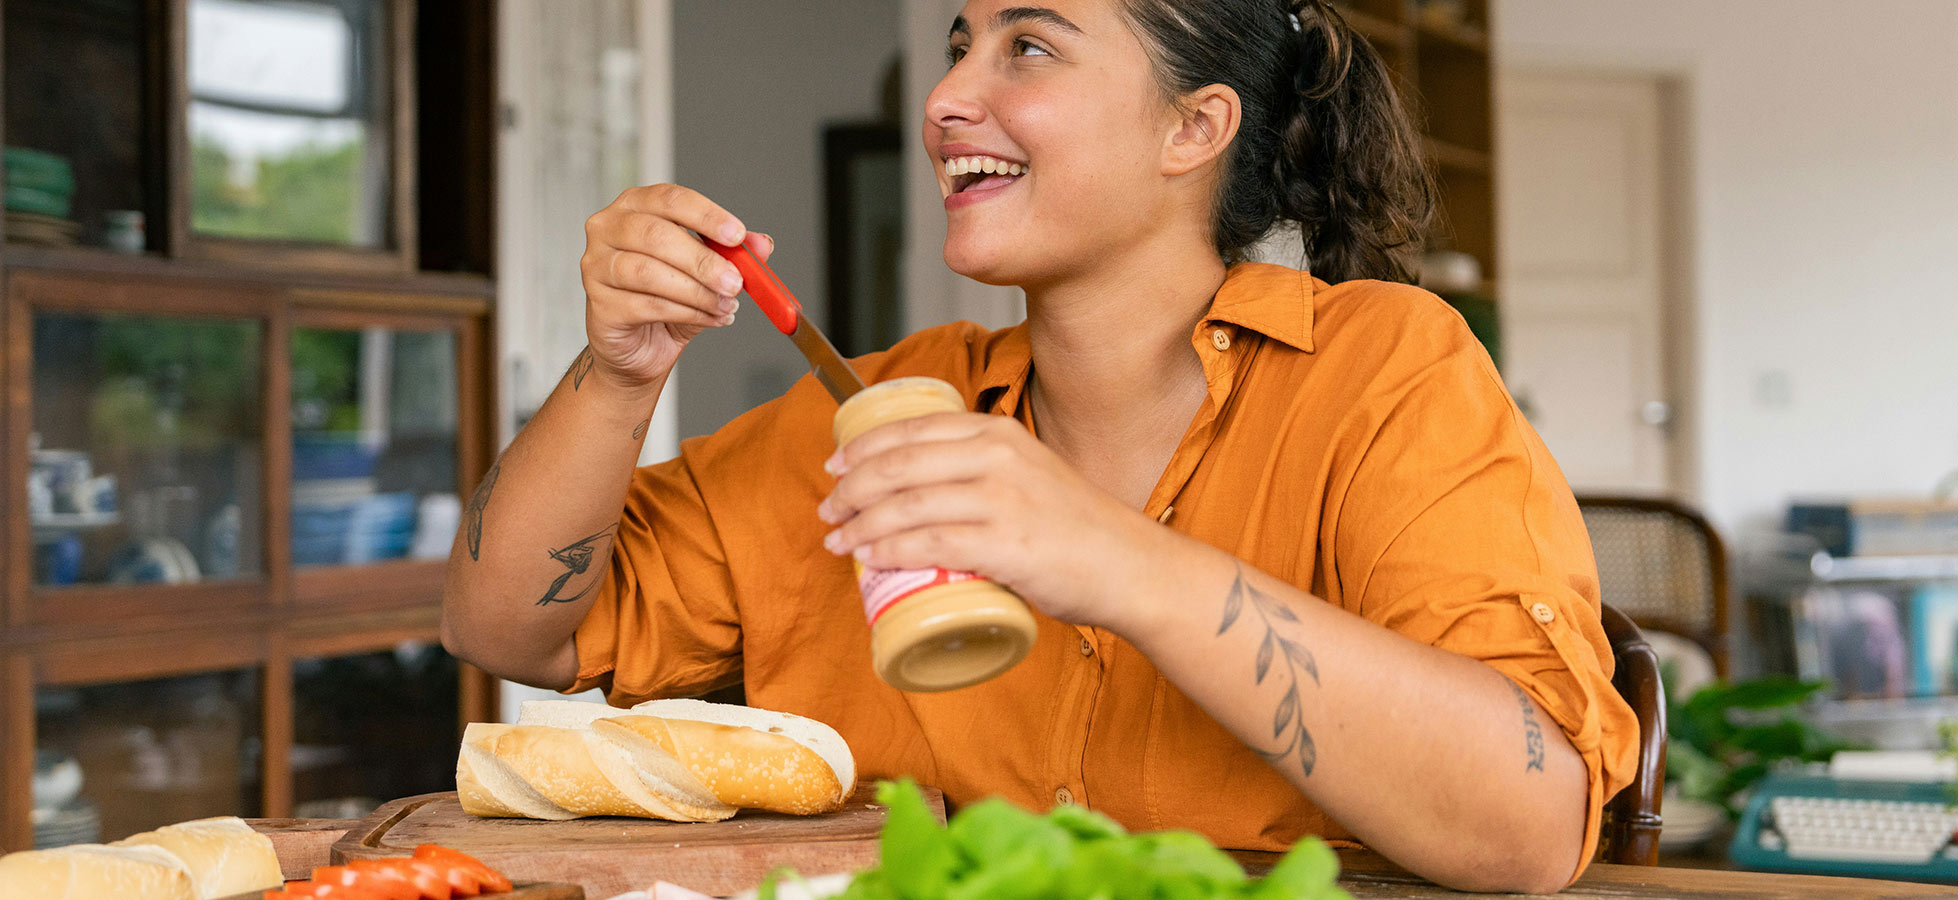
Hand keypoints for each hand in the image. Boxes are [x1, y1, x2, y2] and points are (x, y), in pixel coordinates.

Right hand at [580, 184, 774, 388]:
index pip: (670, 199)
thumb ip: (731, 254)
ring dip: (697, 292)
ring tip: (725, 305)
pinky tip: (708, 319)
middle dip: (704, 261)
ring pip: (650, 273)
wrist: (638, 347)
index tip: (738, 236)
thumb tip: (762, 244)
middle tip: (735, 282)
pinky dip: (686, 313)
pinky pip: (646, 305)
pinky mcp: (599, 304)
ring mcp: (596, 266)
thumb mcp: (705, 271)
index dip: (706, 216)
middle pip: (657, 235)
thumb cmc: (666, 298)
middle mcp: (608, 229)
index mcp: (635, 206)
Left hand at [816, 412, 1167, 630]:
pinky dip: (891, 550)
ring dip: (859, 524)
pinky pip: (931, 543)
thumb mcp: (1029, 473)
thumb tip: (922, 491)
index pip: (912, 429)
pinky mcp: (1007, 544)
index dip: (862, 447)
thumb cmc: (1076, 529)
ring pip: (906, 505)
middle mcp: (997, 456)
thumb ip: (983, 470)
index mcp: (998, 433)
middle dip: (850, 488)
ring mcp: (1002, 499)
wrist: (1129, 566)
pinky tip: (870, 558)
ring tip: (838, 541)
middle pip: (899, 464)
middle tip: (828, 510)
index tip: (835, 466)